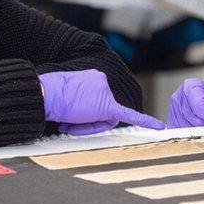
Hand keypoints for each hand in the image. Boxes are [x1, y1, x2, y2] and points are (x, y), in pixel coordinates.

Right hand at [39, 69, 164, 134]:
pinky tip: (159, 126)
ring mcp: (105, 92)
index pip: (97, 100)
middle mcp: (103, 81)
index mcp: (94, 77)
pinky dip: (145, 121)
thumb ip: (81, 101)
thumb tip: (82, 113)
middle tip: (69, 121)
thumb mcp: (67, 94)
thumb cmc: (49, 96)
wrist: (44, 94)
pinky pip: (129, 116)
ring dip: (89, 126)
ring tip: (71, 120)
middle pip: (103, 110)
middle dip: (88, 121)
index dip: (84, 112)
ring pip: (105, 119)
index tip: (72, 111)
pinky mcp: (106, 107)